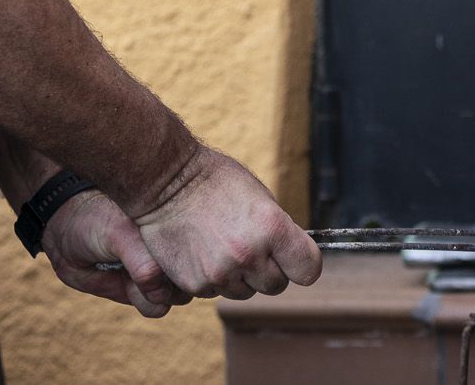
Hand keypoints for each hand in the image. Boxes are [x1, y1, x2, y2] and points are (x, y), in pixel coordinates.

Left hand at [42, 189, 192, 318]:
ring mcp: (160, 273)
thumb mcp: (120, 235)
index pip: (198, 252)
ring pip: (177, 298)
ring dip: (154, 293)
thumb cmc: (95, 223)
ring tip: (130, 272)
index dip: (184, 260)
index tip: (160, 251)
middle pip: (192, 277)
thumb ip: (144, 264)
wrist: (66, 233)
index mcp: (174, 227)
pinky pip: (157, 309)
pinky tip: (124, 282)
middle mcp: (172, 250)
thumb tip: (163, 295)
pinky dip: (142, 301)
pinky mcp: (143, 292)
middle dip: (170, 279)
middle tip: (142, 264)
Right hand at [133, 148, 321, 299]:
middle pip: (277, 285)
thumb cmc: (216, 181)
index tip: (297, 258)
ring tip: (224, 247)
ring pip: (246, 293)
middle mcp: (249, 255)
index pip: (308, 269)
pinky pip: (216, 293)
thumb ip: (278, 230)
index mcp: (272, 227)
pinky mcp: (195, 284)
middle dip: (270, 270)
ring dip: (241, 278)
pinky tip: (203, 253)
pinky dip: (213, 280)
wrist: (166, 182)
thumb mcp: (260, 196)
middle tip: (253, 249)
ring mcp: (220, 273)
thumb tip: (291, 254)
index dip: (304, 264)